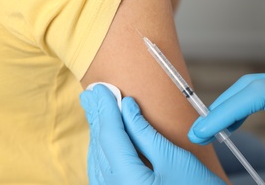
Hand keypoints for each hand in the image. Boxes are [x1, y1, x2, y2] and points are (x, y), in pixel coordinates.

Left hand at [80, 84, 224, 184]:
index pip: (111, 136)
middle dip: (97, 117)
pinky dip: (102, 150)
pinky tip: (104, 136)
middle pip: (101, 146)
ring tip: (95, 109)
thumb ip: (145, 133)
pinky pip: (103, 171)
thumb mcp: (174, 159)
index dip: (107, 109)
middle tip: (91, 94)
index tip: (101, 88)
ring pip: (98, 158)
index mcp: (128, 182)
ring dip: (98, 131)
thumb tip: (127, 107)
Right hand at [188, 72, 264, 183]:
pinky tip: (240, 123)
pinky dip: (246, 106)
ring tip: (217, 129)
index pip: (256, 94)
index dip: (225, 111)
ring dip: (233, 105)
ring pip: (257, 86)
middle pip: (252, 85)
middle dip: (223, 107)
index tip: (203, 132)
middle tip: (202, 132)